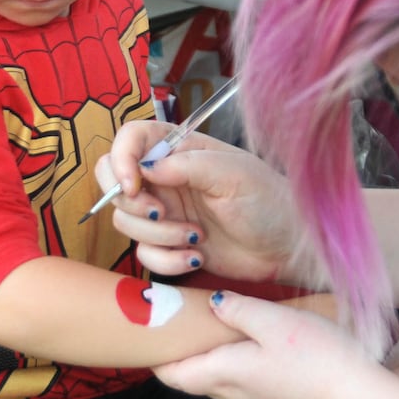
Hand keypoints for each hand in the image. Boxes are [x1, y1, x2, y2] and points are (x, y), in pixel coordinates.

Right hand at [95, 124, 301, 281]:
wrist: (286, 248)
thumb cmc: (269, 201)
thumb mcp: (234, 174)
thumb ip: (188, 165)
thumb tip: (145, 167)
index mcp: (180, 150)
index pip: (131, 138)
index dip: (121, 159)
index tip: (133, 184)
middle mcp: (166, 178)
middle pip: (112, 179)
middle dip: (131, 202)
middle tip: (163, 213)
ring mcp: (165, 211)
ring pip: (125, 221)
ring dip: (158, 235)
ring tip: (197, 237)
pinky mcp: (169, 244)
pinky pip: (144, 253)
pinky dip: (166, 260)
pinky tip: (196, 256)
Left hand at [154, 290, 380, 398]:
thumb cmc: (316, 362)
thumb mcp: (275, 322)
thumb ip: (239, 310)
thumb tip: (214, 303)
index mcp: (224, 373)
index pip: (172, 373)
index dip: (155, 354)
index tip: (147, 328)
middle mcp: (234, 393)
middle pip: (192, 377)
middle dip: (179, 352)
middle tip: (176, 320)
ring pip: (217, 379)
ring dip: (207, 356)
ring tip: (209, 324)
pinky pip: (242, 381)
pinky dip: (233, 360)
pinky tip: (250, 340)